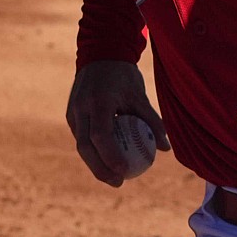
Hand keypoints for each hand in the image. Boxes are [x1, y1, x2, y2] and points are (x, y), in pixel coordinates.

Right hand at [66, 60, 169, 187]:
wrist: (100, 54)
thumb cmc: (124, 75)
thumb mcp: (140, 96)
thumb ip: (152, 121)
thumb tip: (165, 148)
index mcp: (98, 102)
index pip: (101, 136)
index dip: (111, 157)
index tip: (125, 171)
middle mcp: (80, 108)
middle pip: (85, 147)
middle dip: (100, 169)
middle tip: (119, 182)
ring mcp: (72, 112)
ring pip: (81, 146)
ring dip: (96, 164)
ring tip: (114, 178)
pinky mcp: (71, 115)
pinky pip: (82, 138)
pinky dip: (94, 152)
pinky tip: (108, 163)